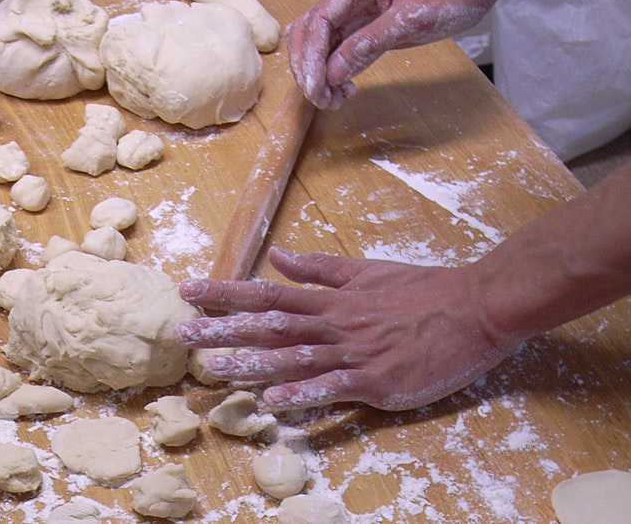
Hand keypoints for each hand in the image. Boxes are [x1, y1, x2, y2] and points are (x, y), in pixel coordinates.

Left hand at [172, 246, 518, 410]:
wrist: (478, 308)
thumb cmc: (425, 290)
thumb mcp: (367, 271)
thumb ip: (320, 269)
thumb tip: (277, 255)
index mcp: (330, 300)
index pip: (267, 292)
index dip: (225, 293)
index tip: (188, 292)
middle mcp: (334, 324)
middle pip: (269, 325)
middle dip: (222, 330)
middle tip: (181, 335)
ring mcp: (355, 353)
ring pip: (293, 357)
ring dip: (251, 364)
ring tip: (213, 371)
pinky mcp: (378, 381)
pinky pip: (334, 389)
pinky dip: (304, 395)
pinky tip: (275, 403)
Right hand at [285, 0, 496, 109]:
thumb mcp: (411, 19)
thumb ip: (370, 44)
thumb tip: (334, 71)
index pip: (318, 19)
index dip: (311, 55)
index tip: (315, 85)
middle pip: (309, 32)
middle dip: (308, 67)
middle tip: (321, 98)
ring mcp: (354, 10)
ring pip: (318, 44)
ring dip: (318, 73)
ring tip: (333, 99)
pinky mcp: (362, 26)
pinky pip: (337, 50)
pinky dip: (334, 72)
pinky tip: (344, 89)